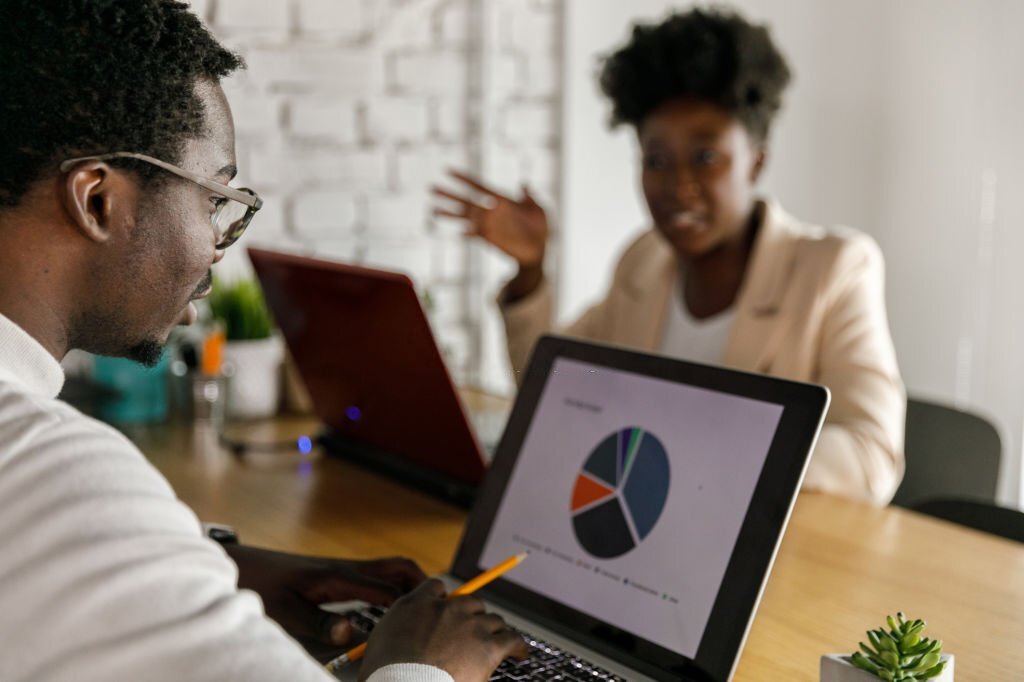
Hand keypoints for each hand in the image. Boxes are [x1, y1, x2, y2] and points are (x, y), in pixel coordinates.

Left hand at [224, 545, 425, 661]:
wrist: (241, 566)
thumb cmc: (260, 587)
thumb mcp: (284, 612)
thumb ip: (318, 623)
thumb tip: (349, 632)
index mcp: (338, 576)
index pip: (388, 590)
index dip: (411, 606)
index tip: (430, 621)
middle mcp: (347, 568)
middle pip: (398, 568)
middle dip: (422, 584)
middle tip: (438, 608)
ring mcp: (344, 568)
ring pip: (390, 569)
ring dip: (410, 584)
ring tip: (422, 610)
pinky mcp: (337, 574)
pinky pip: (376, 576)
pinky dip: (393, 588)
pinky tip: (391, 610)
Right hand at [359, 579, 527, 681]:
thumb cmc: (387, 675)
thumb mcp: (379, 644)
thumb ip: (395, 631)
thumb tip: (400, 639)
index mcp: (416, 604)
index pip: (436, 587)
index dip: (444, 599)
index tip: (447, 608)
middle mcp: (446, 608)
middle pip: (470, 602)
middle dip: (473, 616)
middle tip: (474, 632)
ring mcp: (470, 625)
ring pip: (492, 620)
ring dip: (495, 631)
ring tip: (500, 642)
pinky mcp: (489, 646)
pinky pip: (512, 639)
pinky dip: (518, 646)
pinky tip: (519, 653)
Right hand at [432, 170, 549, 267]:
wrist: (538, 251)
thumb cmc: (540, 229)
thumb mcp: (539, 210)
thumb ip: (531, 198)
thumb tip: (523, 184)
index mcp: (501, 200)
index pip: (478, 186)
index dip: (463, 179)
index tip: (448, 171)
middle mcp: (490, 211)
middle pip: (465, 201)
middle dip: (448, 195)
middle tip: (431, 188)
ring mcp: (488, 225)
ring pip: (464, 217)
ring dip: (449, 214)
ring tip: (432, 211)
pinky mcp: (488, 239)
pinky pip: (473, 235)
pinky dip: (467, 233)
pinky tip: (459, 232)